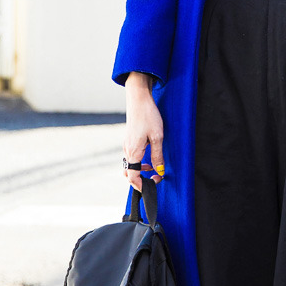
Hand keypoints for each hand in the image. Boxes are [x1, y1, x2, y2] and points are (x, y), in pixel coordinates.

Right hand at [123, 73, 163, 192]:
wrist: (138, 99)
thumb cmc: (148, 116)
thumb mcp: (157, 137)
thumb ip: (158, 156)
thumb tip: (159, 170)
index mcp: (133, 152)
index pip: (132, 177)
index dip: (142, 185)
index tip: (153, 185)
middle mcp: (126, 150)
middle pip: (129, 173)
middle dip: (140, 180)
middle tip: (155, 179)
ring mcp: (126, 145)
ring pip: (129, 165)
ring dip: (140, 170)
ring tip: (154, 168)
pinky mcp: (128, 140)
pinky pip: (131, 157)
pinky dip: (138, 162)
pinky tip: (149, 157)